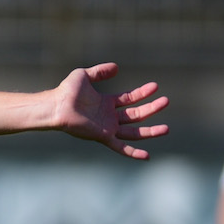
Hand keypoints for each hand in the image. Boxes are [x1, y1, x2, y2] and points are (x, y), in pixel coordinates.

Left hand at [51, 63, 170, 159]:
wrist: (57, 106)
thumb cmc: (66, 92)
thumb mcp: (85, 75)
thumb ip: (100, 72)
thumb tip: (117, 67)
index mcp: (106, 103)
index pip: (130, 99)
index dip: (143, 93)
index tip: (156, 86)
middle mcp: (109, 117)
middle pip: (136, 115)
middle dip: (152, 109)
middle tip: (166, 101)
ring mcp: (107, 128)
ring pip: (134, 132)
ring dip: (150, 131)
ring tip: (166, 128)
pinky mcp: (103, 137)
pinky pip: (121, 148)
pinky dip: (133, 153)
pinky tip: (147, 156)